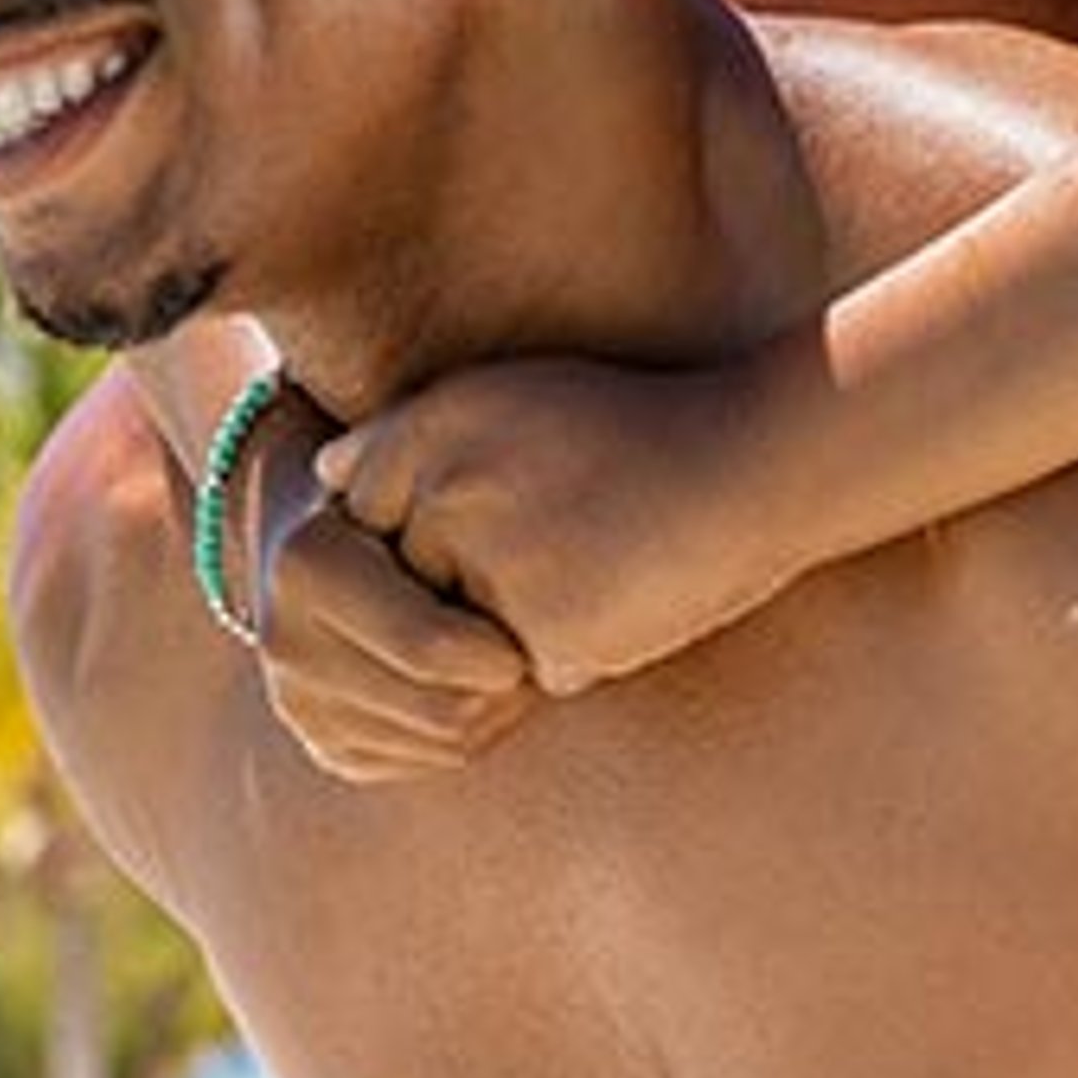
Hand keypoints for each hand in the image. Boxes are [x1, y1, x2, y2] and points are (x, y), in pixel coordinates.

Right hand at [256, 494, 539, 782]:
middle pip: (446, 712)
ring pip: (444, 743)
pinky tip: (477, 688)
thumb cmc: (407, 485)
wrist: (326, 525)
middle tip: (544, 659)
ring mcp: (300, 700)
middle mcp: (287, 640)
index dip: (502, 653)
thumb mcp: (426, 468)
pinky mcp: (325, 743)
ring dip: (497, 714)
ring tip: (518, 666)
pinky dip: (466, 733)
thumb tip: (491, 559)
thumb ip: (459, 499)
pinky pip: (425, 761)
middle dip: (509, 694)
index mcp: (308, 564)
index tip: (532, 634)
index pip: (432, 649)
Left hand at [314, 359, 786, 695]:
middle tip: (557, 544)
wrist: (753, 465)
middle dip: (469, 589)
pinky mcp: (552, 641)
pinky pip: (532, 677)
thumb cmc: (630, 433)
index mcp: (428, 441)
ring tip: (587, 569)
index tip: (491, 518)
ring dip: (517, 629)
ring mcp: (497, 579)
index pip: (362, 527)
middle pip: (412, 593)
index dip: (428, 536)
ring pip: (467, 644)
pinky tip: (621, 604)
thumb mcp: (506, 400)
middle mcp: (447, 504)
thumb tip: (324, 475)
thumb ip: (406, 434)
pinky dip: (573, 655)